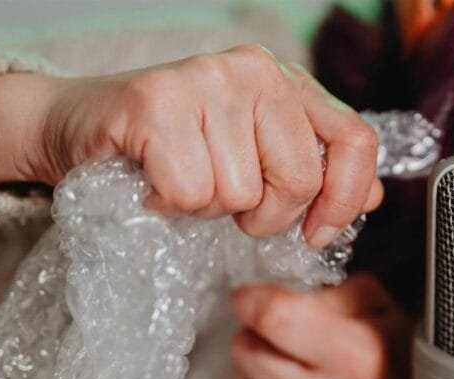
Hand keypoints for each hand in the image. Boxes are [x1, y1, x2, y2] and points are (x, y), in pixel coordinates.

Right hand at [32, 45, 382, 244]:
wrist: (79, 124)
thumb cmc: (173, 147)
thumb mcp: (254, 155)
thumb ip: (315, 170)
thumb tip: (374, 198)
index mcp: (287, 82)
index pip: (355, 140)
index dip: (346, 198)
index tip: (319, 233)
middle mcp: (254, 71)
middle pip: (299, 179)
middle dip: (262, 213)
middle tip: (224, 198)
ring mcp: (205, 80)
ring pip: (242, 194)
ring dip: (208, 208)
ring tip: (182, 180)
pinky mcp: (156, 102)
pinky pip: (192, 193)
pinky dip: (170, 204)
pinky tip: (154, 181)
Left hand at [229, 273, 414, 378]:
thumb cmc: (387, 351)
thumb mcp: (377, 304)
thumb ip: (327, 288)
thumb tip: (273, 293)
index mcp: (362, 360)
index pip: (278, 320)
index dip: (255, 301)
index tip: (252, 297)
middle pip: (249, 350)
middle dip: (257, 332)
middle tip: (284, 333)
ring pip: (244, 376)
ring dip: (260, 362)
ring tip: (295, 363)